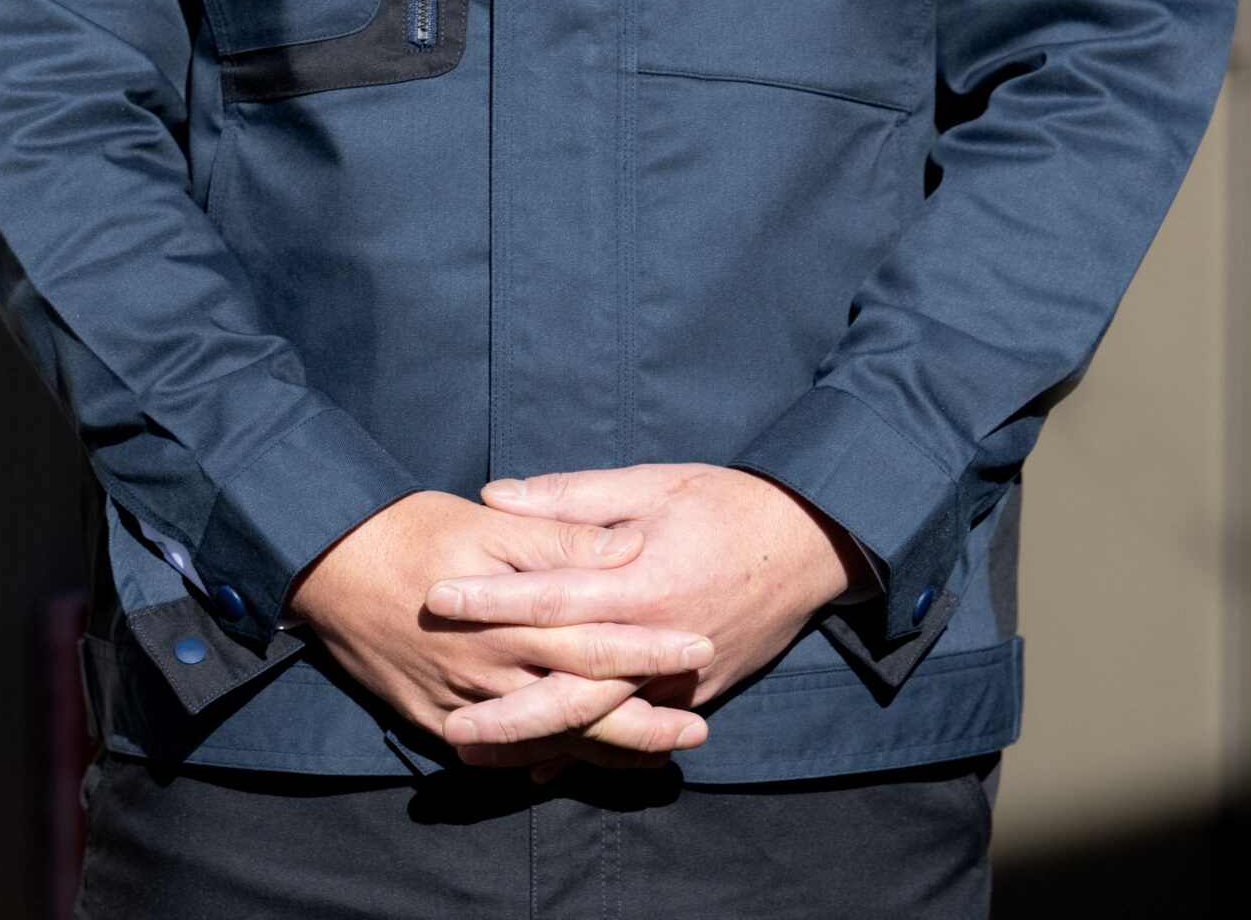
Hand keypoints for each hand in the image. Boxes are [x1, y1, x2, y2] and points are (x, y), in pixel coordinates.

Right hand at [285, 489, 715, 762]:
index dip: (652, 650)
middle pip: (582, 709)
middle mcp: (492, 671)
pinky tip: (570, 764)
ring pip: (547, 741)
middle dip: (643, 723)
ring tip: (656, 754)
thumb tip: (625, 544)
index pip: (598, 641)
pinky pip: (498, 756)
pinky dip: (541, 763)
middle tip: (697, 731)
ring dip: (604, 751)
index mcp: (512, 618)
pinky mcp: (435, 722)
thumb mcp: (489, 523)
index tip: (701, 650)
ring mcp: (463, 706)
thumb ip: (560, 539)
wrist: (328, 566)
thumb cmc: (413, 530)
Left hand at [426, 462, 861, 774]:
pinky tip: (544, 767)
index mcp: (640, 578)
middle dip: (505, 704)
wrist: (810, 543)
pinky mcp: (696, 694)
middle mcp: (655, 639)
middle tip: (448, 719)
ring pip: (598, 722)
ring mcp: (678, 677)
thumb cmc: (725, 502)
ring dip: (537, 741)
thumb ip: (573, 498)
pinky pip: (634, 731)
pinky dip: (589, 752)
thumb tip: (498, 495)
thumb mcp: (651, 482)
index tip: (440, 600)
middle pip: (568, 683)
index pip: (551, 594)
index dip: (492, 598)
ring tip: (481, 753)